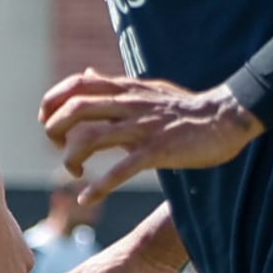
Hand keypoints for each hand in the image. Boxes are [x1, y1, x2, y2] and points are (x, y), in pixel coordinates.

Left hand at [36, 72, 259, 221]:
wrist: (226, 118)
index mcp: (126, 90)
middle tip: (58, 146)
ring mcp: (143, 128)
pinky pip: (121, 170)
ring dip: (72, 157)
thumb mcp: (145, 89)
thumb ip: (113, 87)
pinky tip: (86, 198)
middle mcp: (130, 105)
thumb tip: (88, 75)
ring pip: (92, 136)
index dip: (53, 100)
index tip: (47, 120)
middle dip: (56, 128)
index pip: (78, 84)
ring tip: (73, 171)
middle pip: (77, 108)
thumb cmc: (184, 108)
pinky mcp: (157, 151)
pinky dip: (98, 186)